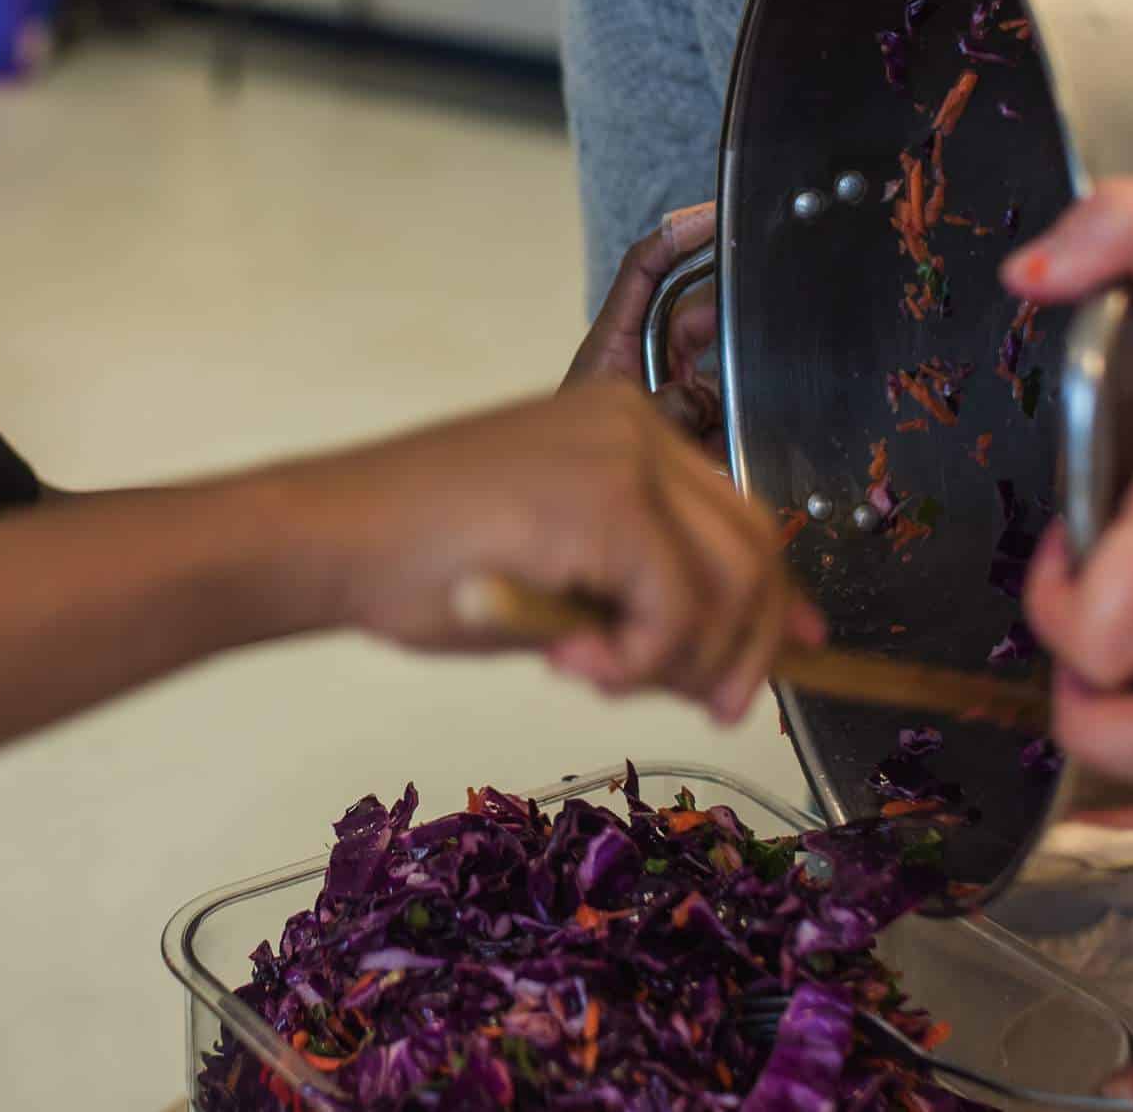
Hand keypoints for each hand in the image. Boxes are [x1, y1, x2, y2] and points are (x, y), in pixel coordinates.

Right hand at [277, 381, 822, 722]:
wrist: (330, 538)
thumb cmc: (417, 563)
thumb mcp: (554, 577)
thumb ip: (636, 597)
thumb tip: (724, 664)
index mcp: (624, 426)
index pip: (739, 515)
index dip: (778, 596)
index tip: (802, 654)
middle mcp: (638, 424)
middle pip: (755, 546)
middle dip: (750, 645)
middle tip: (714, 709)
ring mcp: (627, 455)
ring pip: (730, 583)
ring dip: (681, 662)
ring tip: (597, 679)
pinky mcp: (610, 499)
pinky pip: (678, 608)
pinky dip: (639, 661)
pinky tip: (569, 664)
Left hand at [568, 203, 723, 452]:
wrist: (570, 502)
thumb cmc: (567, 457)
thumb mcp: (614, 427)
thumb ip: (662, 411)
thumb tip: (702, 400)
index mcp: (615, 338)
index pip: (645, 268)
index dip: (677, 235)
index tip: (712, 216)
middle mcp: (644, 352)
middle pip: (698, 315)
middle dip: (724, 336)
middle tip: (738, 358)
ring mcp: (665, 381)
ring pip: (718, 370)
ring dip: (722, 403)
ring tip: (708, 437)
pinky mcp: (684, 414)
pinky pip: (718, 410)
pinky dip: (723, 433)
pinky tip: (714, 457)